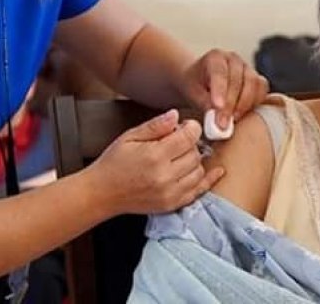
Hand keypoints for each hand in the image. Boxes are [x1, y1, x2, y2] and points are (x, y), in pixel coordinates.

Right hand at [88, 109, 223, 214]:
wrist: (102, 193)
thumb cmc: (113, 163)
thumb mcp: (130, 137)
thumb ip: (155, 126)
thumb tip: (176, 116)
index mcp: (154, 155)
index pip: (189, 137)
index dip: (191, 127)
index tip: (186, 126)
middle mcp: (165, 176)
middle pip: (195, 153)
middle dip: (190, 143)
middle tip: (178, 140)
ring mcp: (170, 192)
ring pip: (199, 170)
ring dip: (195, 160)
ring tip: (180, 155)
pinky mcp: (172, 204)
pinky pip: (198, 191)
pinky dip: (209, 180)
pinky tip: (217, 171)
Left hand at [181, 49, 268, 129]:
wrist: (202, 81)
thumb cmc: (196, 86)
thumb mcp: (193, 93)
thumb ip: (204, 103)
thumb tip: (217, 119)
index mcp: (215, 57)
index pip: (219, 73)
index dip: (220, 90)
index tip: (217, 107)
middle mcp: (234, 59)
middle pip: (238, 80)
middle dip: (230, 104)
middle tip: (223, 123)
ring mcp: (248, 68)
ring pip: (253, 84)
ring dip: (244, 105)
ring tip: (231, 120)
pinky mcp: (257, 80)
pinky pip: (262, 90)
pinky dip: (255, 103)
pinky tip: (242, 114)